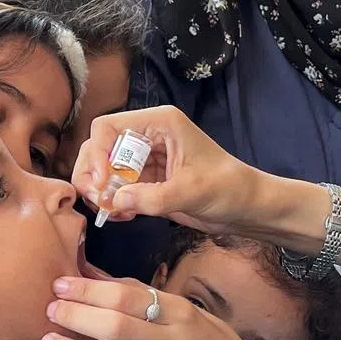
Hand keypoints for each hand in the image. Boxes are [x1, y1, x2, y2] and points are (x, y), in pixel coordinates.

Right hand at [72, 106, 261, 232]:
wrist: (247, 208)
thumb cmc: (229, 189)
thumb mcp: (192, 191)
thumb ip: (152, 197)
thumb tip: (114, 201)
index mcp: (160, 123)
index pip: (108, 127)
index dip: (98, 153)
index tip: (104, 183)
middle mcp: (148, 137)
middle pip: (99, 147)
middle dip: (93, 174)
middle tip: (99, 202)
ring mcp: (146, 160)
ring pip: (104, 169)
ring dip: (101, 191)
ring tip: (112, 212)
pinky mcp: (147, 182)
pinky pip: (117, 188)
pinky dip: (113, 202)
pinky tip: (123, 216)